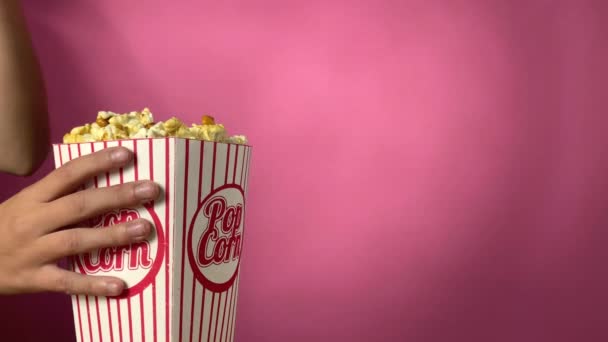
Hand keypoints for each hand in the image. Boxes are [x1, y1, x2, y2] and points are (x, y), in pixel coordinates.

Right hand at [0, 146, 159, 296]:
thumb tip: (106, 181)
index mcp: (33, 197)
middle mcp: (33, 220)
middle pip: (79, 205)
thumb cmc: (7, 228)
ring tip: (144, 229)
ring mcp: (33, 250)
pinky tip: (119, 286)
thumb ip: (60, 194)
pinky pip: (66, 281)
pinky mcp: (32, 278)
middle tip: (151, 190)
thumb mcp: (26, 204)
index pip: (68, 174)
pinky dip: (93, 284)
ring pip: (76, 240)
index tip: (128, 155)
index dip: (97, 162)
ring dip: (112, 235)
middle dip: (117, 196)